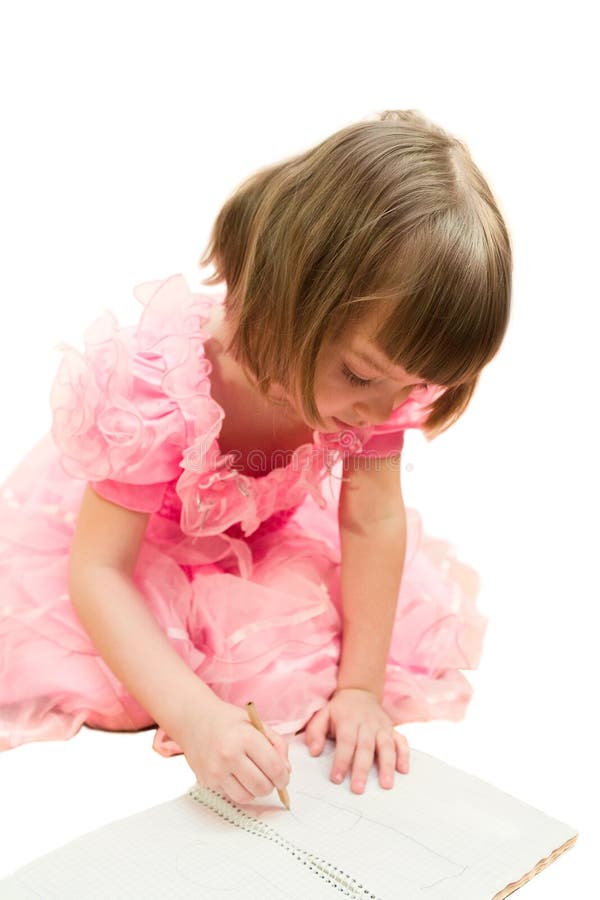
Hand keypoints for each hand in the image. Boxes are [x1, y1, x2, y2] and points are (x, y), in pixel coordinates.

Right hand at [175, 694, 290, 804]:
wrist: (194, 720)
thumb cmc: (228, 721)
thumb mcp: (256, 723)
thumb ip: (277, 744)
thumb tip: (286, 770)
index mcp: (245, 737)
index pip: (274, 767)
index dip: (284, 776)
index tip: (284, 777)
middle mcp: (229, 755)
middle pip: (262, 786)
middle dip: (271, 785)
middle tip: (269, 776)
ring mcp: (216, 771)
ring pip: (248, 796)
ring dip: (255, 790)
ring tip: (253, 775)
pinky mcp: (207, 782)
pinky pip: (232, 796)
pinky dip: (240, 789)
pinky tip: (237, 775)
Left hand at [303, 688, 408, 792]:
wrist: (359, 692)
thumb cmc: (339, 710)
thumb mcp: (322, 715)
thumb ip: (315, 732)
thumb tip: (314, 751)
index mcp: (348, 721)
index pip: (346, 742)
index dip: (341, 760)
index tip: (336, 778)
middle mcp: (367, 724)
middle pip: (366, 747)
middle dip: (362, 769)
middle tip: (359, 789)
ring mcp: (382, 727)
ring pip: (386, 746)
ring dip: (387, 765)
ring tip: (386, 785)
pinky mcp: (392, 729)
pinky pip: (401, 741)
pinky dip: (404, 755)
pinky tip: (403, 770)